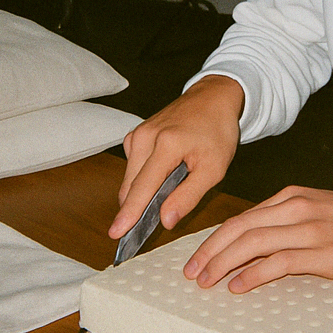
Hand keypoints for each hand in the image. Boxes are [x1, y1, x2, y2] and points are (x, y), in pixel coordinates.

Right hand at [111, 75, 244, 240]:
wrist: (212, 99)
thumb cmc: (216, 132)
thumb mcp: (214, 169)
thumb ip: (188, 196)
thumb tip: (165, 220)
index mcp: (166, 145)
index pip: (142, 187)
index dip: (129, 214)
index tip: (116, 233)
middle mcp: (145, 138)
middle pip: (131, 186)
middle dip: (135, 209)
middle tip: (145, 229)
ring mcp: (137, 135)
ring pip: (130, 179)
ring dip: (142, 194)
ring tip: (168, 192)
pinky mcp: (135, 136)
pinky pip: (134, 167)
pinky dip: (144, 179)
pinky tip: (163, 176)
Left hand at [184, 186, 332, 293]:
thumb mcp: (318, 211)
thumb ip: (286, 223)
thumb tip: (251, 244)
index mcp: (292, 197)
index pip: (242, 217)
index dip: (214, 238)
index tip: (196, 257)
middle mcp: (298, 208)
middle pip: (240, 227)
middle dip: (209, 251)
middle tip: (190, 273)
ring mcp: (312, 229)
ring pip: (254, 242)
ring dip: (223, 263)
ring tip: (206, 281)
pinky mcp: (326, 253)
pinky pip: (280, 261)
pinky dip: (254, 273)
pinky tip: (238, 286)